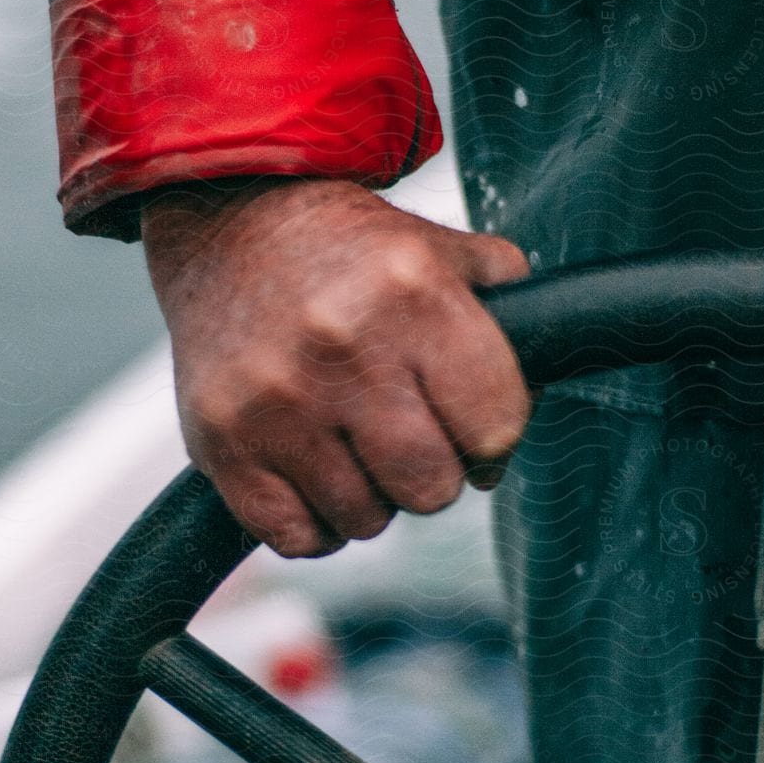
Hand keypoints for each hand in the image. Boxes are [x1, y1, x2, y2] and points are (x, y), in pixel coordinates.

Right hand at [141, 177, 533, 555]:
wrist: (228, 224)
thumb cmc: (350, 252)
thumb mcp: (443, 249)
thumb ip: (510, 311)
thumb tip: (541, 390)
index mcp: (412, 294)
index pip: (496, 427)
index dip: (493, 439)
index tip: (471, 427)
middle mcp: (342, 347)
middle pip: (431, 488)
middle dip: (431, 472)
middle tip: (406, 434)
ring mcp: (275, 402)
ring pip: (365, 521)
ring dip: (368, 496)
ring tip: (349, 439)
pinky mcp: (222, 444)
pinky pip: (297, 538)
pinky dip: (313, 521)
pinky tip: (311, 471)